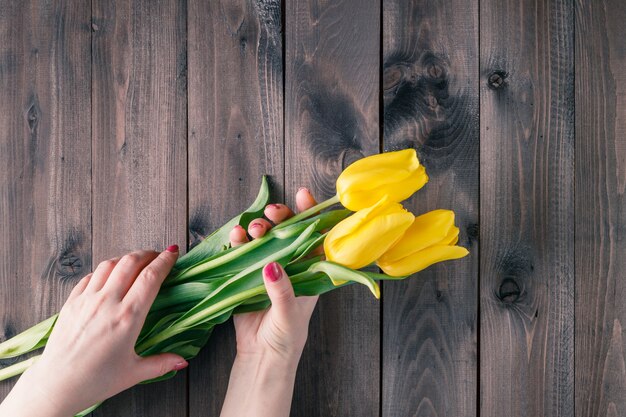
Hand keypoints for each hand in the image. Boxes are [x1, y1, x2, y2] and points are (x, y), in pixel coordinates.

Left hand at [0, 246, 184, 416]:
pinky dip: (104, 270)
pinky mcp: (71, 302)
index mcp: (128, 318)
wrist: (56, 385)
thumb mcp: (134, 373)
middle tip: (157, 255)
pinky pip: (90, 276)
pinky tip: (110, 275)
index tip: (172, 254)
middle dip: (147, 254)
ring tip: (136, 262)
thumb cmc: (96, 380)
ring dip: (126, 258)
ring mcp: (87, 300)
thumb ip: (161, 363)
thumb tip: (182, 362)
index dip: (164, 261)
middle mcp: (107, 303)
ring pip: (109, 264)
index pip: (150, 277)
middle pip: (131, 263)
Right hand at [220, 188, 318, 416]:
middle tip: (271, 213)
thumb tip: (272, 266)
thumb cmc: (286, 338)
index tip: (302, 194)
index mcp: (309, 271)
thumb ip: (282, 291)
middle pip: (285, 231)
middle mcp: (289, 265)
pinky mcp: (245, 275)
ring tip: (250, 229)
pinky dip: (237, 242)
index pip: (313, 235)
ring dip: (256, 228)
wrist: (261, 358)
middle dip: (279, 217)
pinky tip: (234, 236)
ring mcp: (266, 269)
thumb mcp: (289, 316)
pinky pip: (241, 252)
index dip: (309, 213)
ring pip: (263, 239)